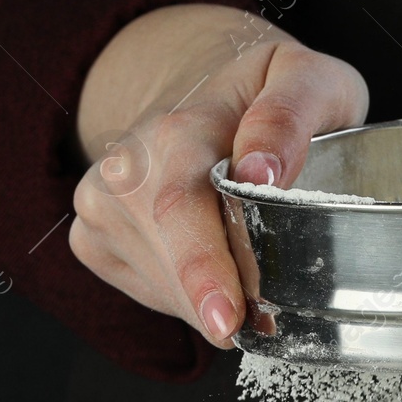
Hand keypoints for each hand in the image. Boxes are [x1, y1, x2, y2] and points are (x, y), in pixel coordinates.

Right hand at [71, 4, 368, 346]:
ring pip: (164, 286)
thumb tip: (260, 172)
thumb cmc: (271, 95)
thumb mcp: (309, 81)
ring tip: (252, 272)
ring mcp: (101, 202)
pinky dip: (189, 298)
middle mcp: (127, 166)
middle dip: (226, 302)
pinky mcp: (92, 235)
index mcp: (181, 128)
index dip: (203, 271)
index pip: (182, 208)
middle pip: (174, 262)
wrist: (210, 89)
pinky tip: (214, 264)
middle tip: (268, 320)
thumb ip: (289, 116)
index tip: (227, 320)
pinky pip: (148, 292)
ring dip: (214, 300)